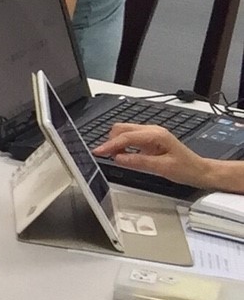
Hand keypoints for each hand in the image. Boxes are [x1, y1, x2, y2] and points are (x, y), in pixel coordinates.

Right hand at [95, 122, 232, 190]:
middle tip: (103, 155)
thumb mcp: (162, 168)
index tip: (98, 152)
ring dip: (115, 143)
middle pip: (122, 129)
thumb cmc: (187, 168)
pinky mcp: (149, 140)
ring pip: (124, 132)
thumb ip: (139, 162)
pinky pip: (130, 138)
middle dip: (110, 141)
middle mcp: (152, 131)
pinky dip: (122, 145)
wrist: (201, 171)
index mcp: (156, 135)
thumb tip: (119, 158)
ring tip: (112, 157)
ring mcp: (151, 134)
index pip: (127, 136)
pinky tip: (121, 155)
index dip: (110, 144)